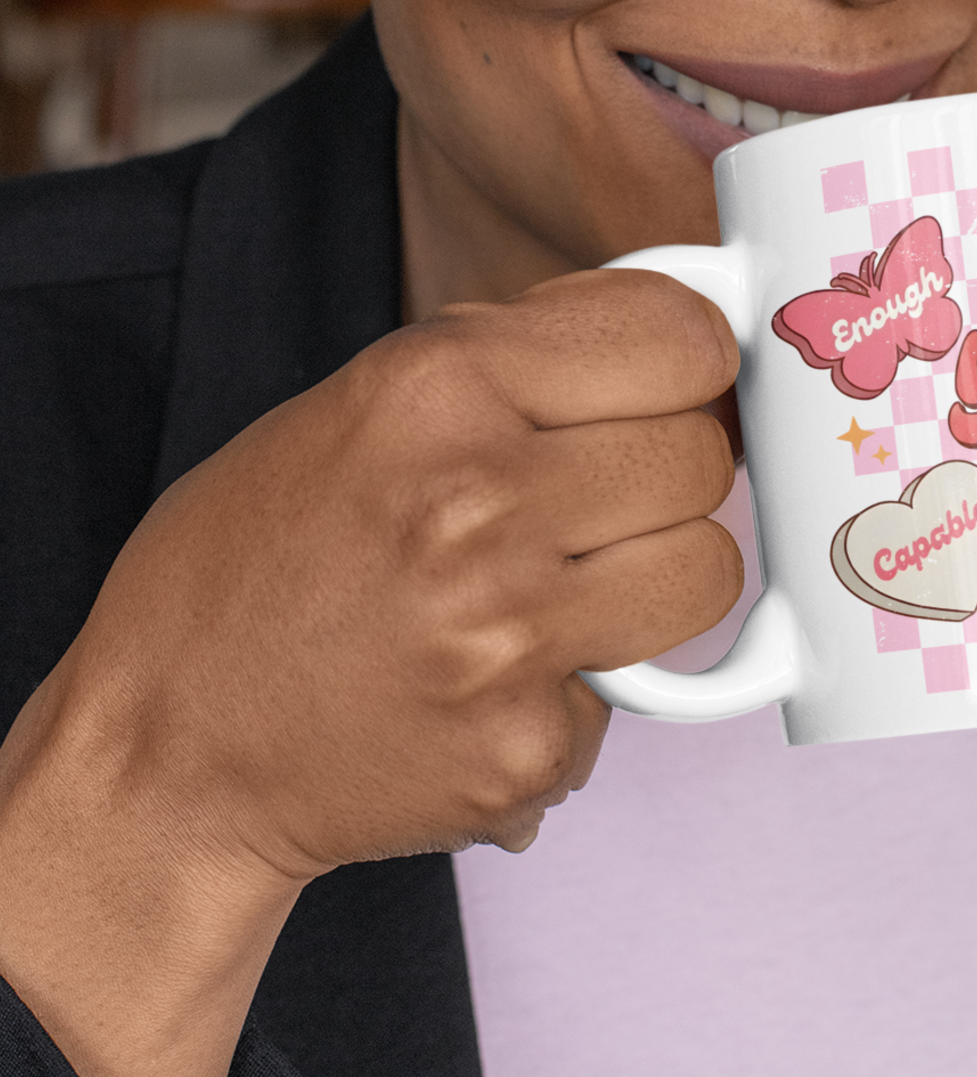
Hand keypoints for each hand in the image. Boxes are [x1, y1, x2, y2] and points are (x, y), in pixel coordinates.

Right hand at [0, 268, 739, 1076]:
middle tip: (607, 488)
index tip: (675, 376)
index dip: (690, 355)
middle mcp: (477, 503)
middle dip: (670, 465)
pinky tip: (503, 674)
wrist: (168, 750)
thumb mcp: (360, 401)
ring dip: (659, 571)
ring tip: (572, 578)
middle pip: (703, 454)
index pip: (679, 337)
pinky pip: (640, 688)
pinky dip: (590, 682)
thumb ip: (513, 357)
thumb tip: (669, 326)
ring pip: (707, 569)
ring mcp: (507, 636)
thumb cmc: (253, 563)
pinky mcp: (524, 747)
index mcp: (434, 389)